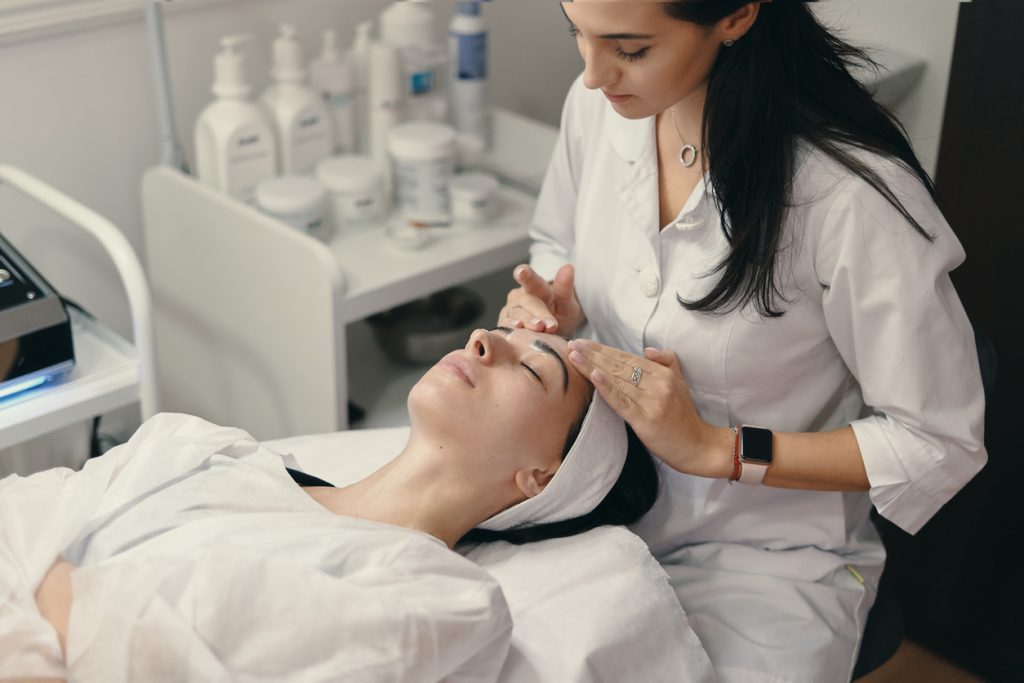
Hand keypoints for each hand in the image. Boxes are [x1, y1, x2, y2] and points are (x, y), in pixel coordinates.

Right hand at [498, 263, 585, 336]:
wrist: (553, 332)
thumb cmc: (559, 313)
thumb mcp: (567, 302)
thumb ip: (565, 288)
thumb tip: (568, 267)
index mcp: (535, 286)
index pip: (530, 278)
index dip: (526, 275)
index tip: (522, 271)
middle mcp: (519, 297)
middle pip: (527, 302)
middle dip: (538, 312)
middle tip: (550, 324)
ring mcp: (510, 311)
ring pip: (517, 316)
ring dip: (528, 323)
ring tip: (539, 328)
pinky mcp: (505, 326)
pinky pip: (508, 329)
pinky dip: (515, 332)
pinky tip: (519, 334)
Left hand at [567, 339, 733, 478]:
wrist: (698, 446)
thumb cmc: (685, 417)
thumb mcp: (681, 383)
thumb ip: (667, 362)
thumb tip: (646, 350)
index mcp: (664, 373)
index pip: (627, 358)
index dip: (604, 350)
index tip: (583, 343)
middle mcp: (658, 384)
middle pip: (619, 366)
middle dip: (593, 354)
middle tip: (572, 344)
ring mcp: (652, 402)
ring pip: (617, 380)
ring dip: (592, 367)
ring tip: (574, 356)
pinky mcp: (645, 420)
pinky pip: (622, 401)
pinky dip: (606, 388)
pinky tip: (593, 376)